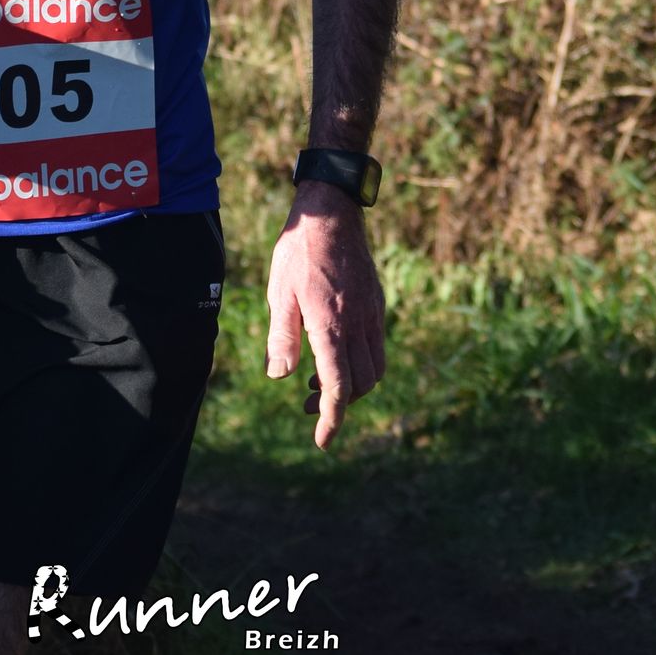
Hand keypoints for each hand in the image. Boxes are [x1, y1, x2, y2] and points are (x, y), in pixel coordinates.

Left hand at [264, 180, 385, 448]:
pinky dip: (359, 363)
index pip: (339, 387)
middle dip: (339, 404)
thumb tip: (280, 376)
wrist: (331, 213)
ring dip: (351, 385)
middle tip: (309, 404)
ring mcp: (372, 314)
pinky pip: (376, 346)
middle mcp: (358, 324)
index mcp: (331, 325)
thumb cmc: (298, 251)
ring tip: (320, 381)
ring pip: (374, 369)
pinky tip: (334, 352)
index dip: (331, 419)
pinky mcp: (376, 304)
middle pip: (361, 385)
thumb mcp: (279, 294)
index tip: (322, 441)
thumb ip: (282, 338)